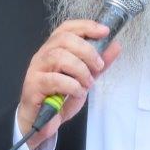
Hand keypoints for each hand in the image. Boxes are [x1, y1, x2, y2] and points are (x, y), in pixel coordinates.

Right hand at [16, 20, 121, 149]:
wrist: (42, 123)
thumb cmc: (60, 98)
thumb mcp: (85, 79)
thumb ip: (98, 64)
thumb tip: (115, 45)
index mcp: (54, 49)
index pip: (67, 28)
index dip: (86, 26)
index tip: (104, 31)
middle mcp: (43, 55)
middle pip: (63, 39)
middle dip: (86, 50)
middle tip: (98, 66)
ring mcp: (36, 70)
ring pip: (58, 57)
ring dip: (80, 69)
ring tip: (88, 83)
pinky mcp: (33, 86)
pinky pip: (54, 79)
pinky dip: (72, 85)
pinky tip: (78, 92)